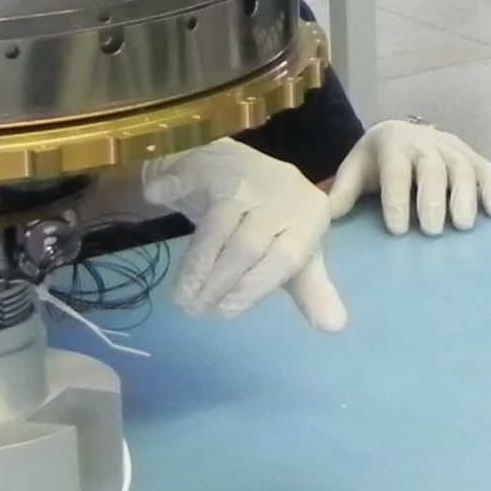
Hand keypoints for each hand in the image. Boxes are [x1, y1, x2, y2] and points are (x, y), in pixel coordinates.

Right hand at [139, 138, 345, 331]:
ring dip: (196, 264)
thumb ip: (310, 290)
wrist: (238, 167)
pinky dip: (170, 187)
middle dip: (220, 282)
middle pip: (248, 245)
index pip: (286, 259)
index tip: (225, 312)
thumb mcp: (293, 253)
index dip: (253, 288)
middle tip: (196, 309)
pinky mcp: (211, 162)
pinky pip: (188, 178)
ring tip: (182, 295)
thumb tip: (336, 328)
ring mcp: (246, 174)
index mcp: (311, 214)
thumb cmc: (268, 221)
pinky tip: (154, 196)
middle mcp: (284, 190)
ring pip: (218, 224)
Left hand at [331, 121, 490, 236]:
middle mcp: (425, 142)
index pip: (395, 170)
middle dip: (433, 199)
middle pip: (433, 168)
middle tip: (433, 231)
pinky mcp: (472, 156)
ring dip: (465, 197)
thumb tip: (327, 217)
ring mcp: (452, 148)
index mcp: (391, 144)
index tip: (398, 229)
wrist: (400, 134)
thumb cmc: (376, 162)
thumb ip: (343, 192)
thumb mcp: (356, 171)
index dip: (397, 198)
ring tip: (463, 225)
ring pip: (463, 168)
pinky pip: (487, 169)